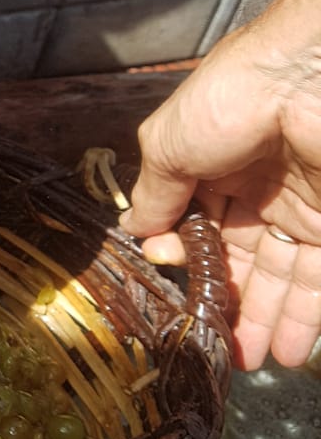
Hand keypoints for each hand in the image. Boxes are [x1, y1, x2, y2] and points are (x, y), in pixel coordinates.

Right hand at [121, 25, 320, 370]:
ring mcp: (300, 209)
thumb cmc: (230, 99)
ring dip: (264, 322)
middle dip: (228, 306)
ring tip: (249, 362)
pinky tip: (285, 350)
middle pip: (240, 261)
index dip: (183, 262)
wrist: (307, 76)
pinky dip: (302, 317)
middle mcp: (257, 191)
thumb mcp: (169, 145)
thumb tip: (135, 234)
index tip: (173, 289)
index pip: (195, 228)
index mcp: (211, 166)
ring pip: (280, 279)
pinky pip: (316, 280)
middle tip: (217, 349)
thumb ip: (154, 195)